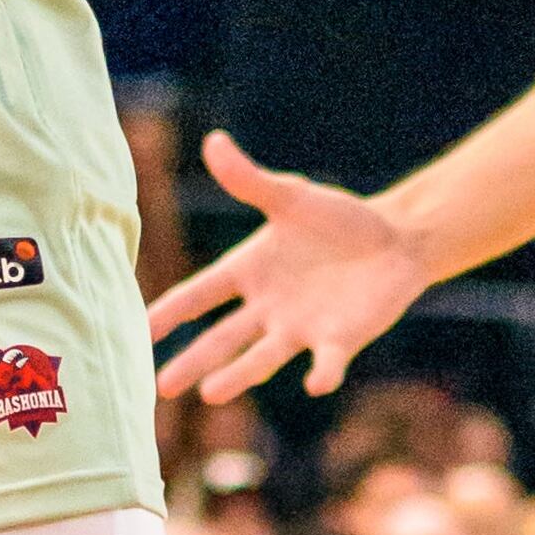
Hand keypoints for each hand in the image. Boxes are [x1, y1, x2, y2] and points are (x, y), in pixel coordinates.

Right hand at [146, 130, 428, 399]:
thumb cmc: (340, 218)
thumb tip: (213, 141)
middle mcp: (268, 306)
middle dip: (191, 362)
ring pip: (263, 357)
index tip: (136, 332)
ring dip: (238, 375)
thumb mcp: (292, 197)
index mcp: (249, 270)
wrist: (398, 239)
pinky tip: (316, 383)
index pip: (198, 295)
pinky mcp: (339, 340)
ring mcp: (301, 328)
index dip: (169, 313)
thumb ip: (251, 179)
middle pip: (221, 338)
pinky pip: (328, 361)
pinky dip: (323, 373)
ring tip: (210, 394)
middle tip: (160, 388)